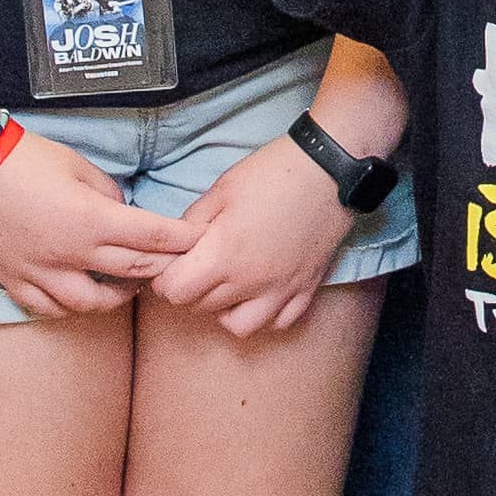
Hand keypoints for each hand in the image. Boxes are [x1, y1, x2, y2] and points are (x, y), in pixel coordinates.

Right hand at [0, 126, 194, 319]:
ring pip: (93, 304)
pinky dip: (73, 306)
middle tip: (180, 266)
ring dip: (120, 297)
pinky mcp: (15, 283)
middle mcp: (71, 254)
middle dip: (163, 270)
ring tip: (131, 285)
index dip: (181, 241)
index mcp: (91, 220)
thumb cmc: (23, 159)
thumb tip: (123, 212)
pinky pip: (52, 309)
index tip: (200, 240)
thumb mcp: (77, 165)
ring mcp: (41, 274)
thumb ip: (108, 194)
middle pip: (133, 272)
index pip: (152, 238)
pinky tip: (83, 296)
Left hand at [145, 132, 360, 341]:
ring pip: (237, 326)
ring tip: (227, 284)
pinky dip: (265, 315)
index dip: (165, 277)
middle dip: (191, 288)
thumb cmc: (273, 174)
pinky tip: (260, 292)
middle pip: (200, 307)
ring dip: (224, 309)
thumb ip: (191, 223)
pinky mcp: (305, 290)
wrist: (330, 170)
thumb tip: (176, 244)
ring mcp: (280, 290)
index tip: (173, 261)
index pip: (175, 292)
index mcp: (223, 255)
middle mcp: (249, 282)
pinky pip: (278, 323)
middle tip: (198, 263)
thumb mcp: (221, 189)